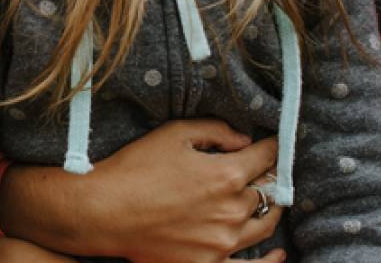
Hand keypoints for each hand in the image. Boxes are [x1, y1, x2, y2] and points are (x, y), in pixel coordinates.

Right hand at [0, 118, 283, 262]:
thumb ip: (217, 131)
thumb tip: (244, 140)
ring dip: (268, 209)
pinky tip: (278, 256)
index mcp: (226, 175)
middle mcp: (231, 211)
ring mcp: (221, 242)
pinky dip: (268, 261)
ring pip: (264, 224)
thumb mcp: (175, 134)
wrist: (102, 212)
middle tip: (258, 170)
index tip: (270, 144)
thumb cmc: (135, 169)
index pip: (266, 158)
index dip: (270, 147)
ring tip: (262, 200)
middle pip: (267, 191)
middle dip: (265, 176)